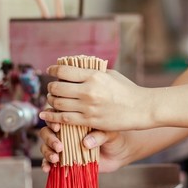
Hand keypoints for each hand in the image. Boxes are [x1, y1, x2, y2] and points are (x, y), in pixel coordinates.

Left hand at [39, 65, 154, 130]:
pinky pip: (64, 118)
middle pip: (57, 87)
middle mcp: (88, 90)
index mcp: (93, 75)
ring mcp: (88, 106)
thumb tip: (77, 67)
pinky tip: (46, 114)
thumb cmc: (127, 89)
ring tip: (52, 100)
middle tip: (51, 88)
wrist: (141, 108)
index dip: (53, 70)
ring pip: (58, 103)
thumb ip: (93, 72)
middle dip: (51, 87)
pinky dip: (52, 116)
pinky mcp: (89, 120)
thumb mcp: (110, 74)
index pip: (64, 70)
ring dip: (51, 101)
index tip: (50, 71)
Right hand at [39, 112, 129, 172]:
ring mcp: (64, 147)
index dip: (52, 120)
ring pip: (45, 146)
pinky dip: (46, 165)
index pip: (56, 116)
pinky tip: (48, 169)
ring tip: (56, 159)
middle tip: (60, 147)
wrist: (119, 154)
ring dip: (47, 152)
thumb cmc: (114, 138)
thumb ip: (100, 135)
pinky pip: (50, 162)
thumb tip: (86, 143)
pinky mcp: (64, 160)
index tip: (57, 128)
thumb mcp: (110, 134)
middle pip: (47, 131)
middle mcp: (65, 133)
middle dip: (50, 139)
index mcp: (74, 121)